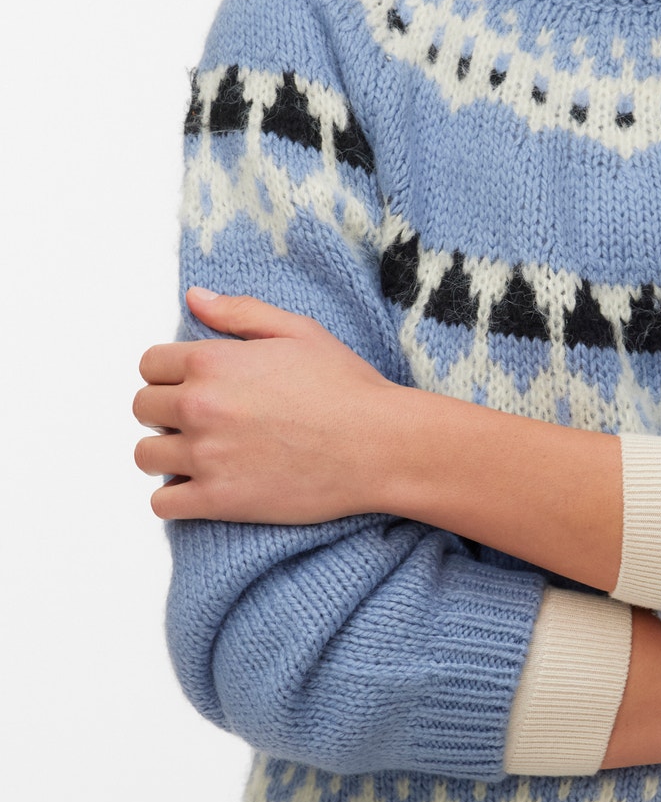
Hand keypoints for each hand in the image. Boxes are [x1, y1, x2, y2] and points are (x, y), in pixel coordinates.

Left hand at [134, 287, 404, 522]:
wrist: (377, 445)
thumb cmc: (346, 386)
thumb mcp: (298, 331)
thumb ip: (239, 312)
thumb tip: (194, 297)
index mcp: (212, 361)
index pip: (150, 365)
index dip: (170, 373)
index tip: (192, 384)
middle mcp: (199, 406)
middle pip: (142, 409)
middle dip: (166, 411)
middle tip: (202, 419)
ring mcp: (205, 456)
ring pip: (144, 457)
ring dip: (166, 454)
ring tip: (200, 453)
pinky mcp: (217, 500)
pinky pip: (162, 503)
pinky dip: (174, 497)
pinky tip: (202, 486)